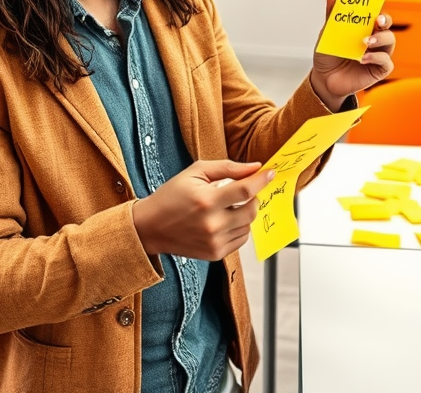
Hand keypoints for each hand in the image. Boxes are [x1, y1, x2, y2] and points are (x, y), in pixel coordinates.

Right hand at [131, 160, 273, 260]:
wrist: (150, 227)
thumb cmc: (171, 196)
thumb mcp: (195, 172)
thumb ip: (227, 168)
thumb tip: (254, 167)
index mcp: (206, 201)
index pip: (245, 190)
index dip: (261, 180)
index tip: (270, 173)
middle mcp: (212, 224)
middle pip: (252, 210)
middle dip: (254, 197)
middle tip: (244, 190)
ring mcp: (214, 242)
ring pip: (248, 225)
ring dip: (245, 212)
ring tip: (227, 205)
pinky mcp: (215, 254)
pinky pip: (241, 239)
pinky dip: (239, 227)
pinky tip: (224, 219)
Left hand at [311, 0, 395, 105]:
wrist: (324, 79)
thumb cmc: (328, 55)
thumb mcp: (328, 34)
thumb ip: (332, 14)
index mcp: (363, 28)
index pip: (375, 14)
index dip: (377, 8)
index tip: (373, 6)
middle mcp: (374, 39)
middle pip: (386, 26)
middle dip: (384, 20)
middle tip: (377, 21)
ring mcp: (378, 54)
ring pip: (390, 41)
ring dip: (380, 39)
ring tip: (366, 42)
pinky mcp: (379, 70)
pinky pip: (385, 62)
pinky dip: (376, 58)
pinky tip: (363, 58)